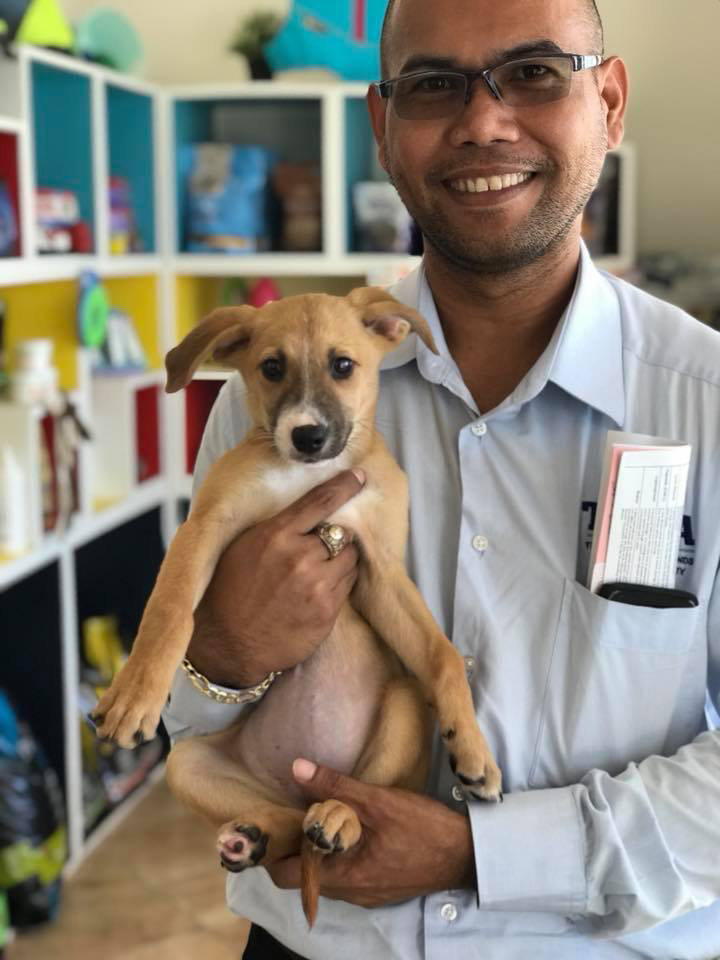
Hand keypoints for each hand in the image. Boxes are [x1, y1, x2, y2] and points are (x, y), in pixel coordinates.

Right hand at [187, 470, 363, 687]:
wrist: (226, 645)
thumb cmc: (228, 592)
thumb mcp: (243, 547)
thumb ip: (276, 528)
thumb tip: (306, 512)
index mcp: (275, 535)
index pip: (320, 501)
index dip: (344, 486)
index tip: (360, 477)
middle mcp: (300, 557)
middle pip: (341, 533)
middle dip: (336, 537)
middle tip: (321, 547)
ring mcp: (317, 586)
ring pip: (350, 559)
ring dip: (340, 560)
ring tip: (317, 571)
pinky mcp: (327, 612)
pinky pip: (347, 586)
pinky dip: (339, 583)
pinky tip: (318, 591)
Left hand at [267, 759, 475, 906]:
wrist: (466, 853)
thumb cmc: (423, 828)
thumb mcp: (377, 801)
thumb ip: (335, 786)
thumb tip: (297, 768)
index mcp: (343, 878)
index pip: (286, 876)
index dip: (275, 849)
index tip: (275, 820)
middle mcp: (350, 894)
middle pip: (304, 876)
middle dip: (296, 845)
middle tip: (294, 811)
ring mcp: (366, 894)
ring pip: (326, 875)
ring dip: (318, 849)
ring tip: (318, 814)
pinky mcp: (381, 887)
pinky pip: (347, 875)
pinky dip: (339, 855)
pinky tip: (347, 828)